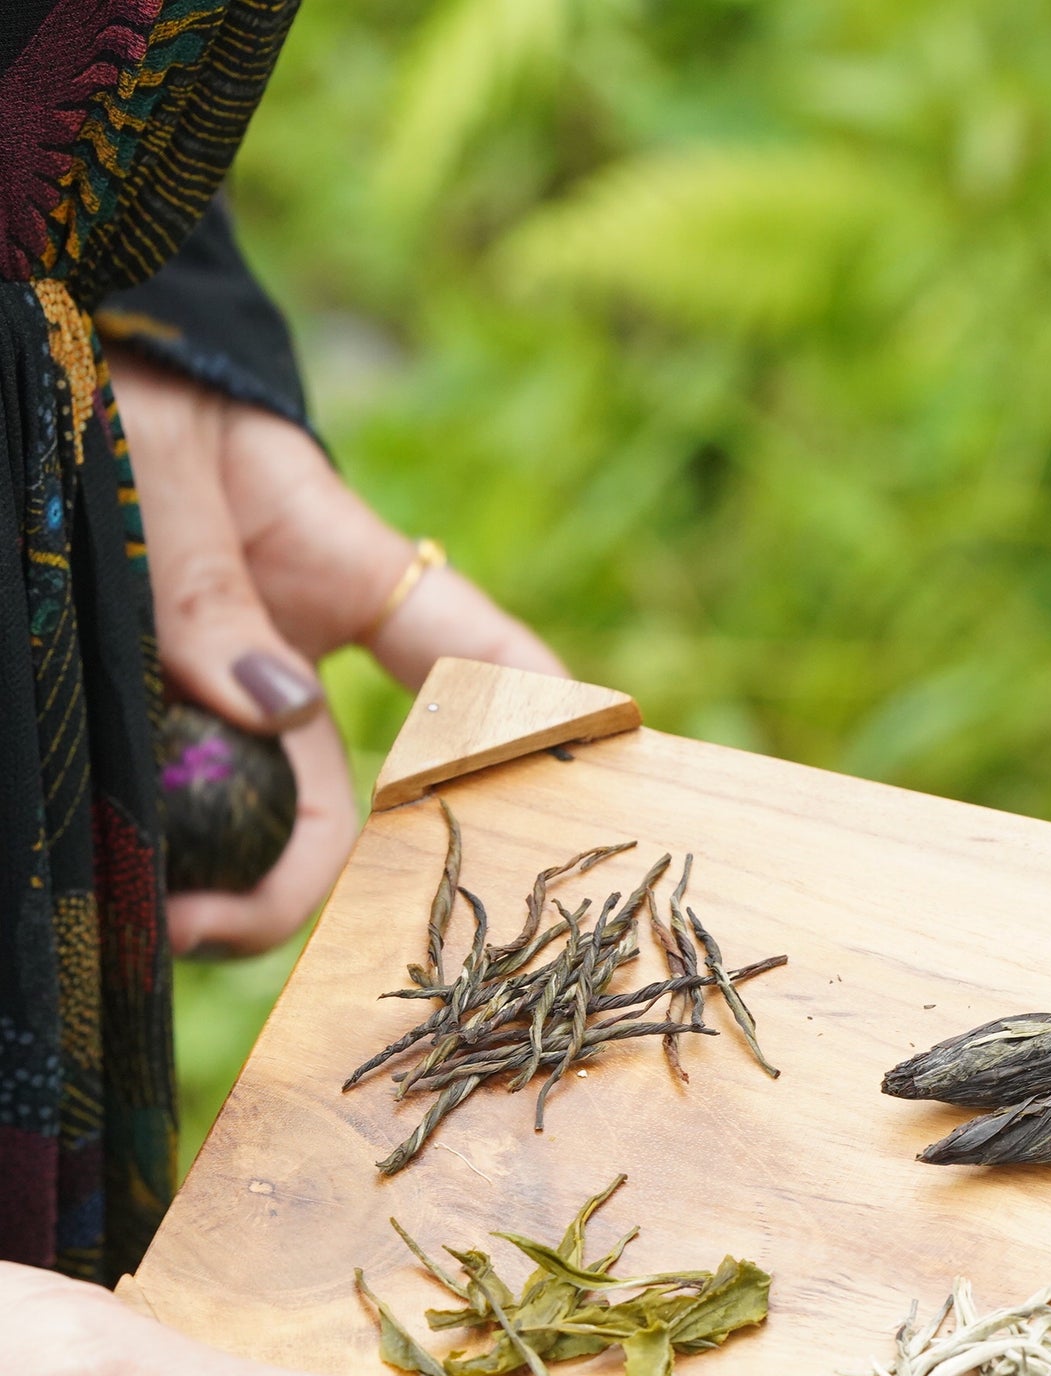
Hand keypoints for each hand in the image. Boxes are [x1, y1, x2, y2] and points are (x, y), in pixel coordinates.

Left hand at [108, 352, 564, 958]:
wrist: (42, 368)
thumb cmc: (122, 386)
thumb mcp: (153, 473)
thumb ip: (205, 591)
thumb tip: (277, 711)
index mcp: (349, 569)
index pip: (484, 655)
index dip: (550, 726)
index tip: (588, 792)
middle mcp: (313, 650)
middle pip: (363, 794)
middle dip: (311, 880)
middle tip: (224, 924)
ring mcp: (246, 693)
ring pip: (283, 820)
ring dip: (241, 887)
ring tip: (168, 921)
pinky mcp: (180, 719)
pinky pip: (207, 809)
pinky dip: (188, 859)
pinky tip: (151, 889)